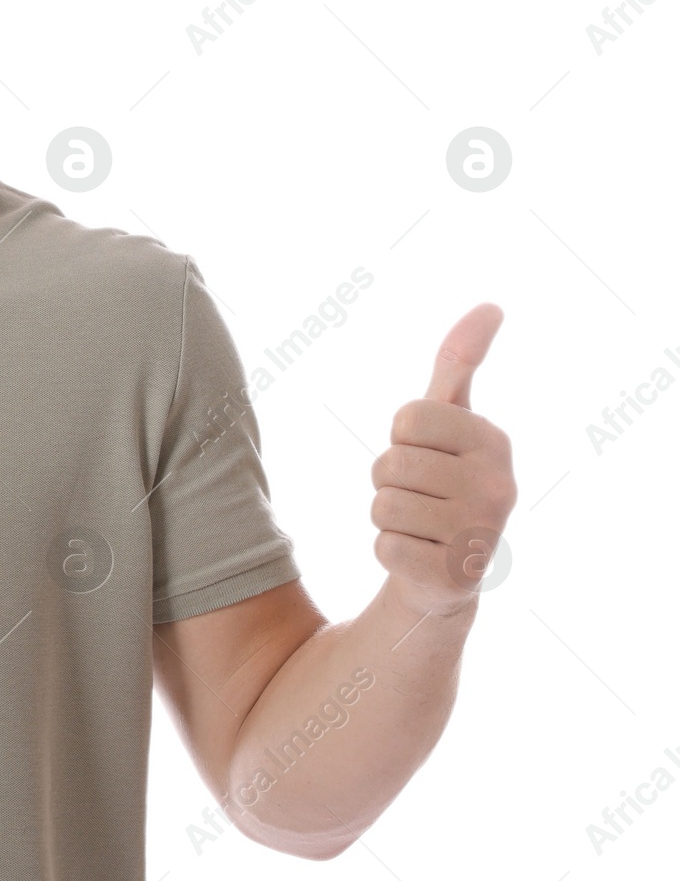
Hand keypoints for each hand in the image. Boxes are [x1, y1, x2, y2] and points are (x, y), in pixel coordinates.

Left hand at [370, 303, 516, 616]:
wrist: (448, 569)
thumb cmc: (443, 480)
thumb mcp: (451, 420)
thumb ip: (459, 363)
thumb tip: (491, 306)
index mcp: (494, 441)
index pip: (408, 418)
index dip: (402, 438)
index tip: (426, 455)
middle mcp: (498, 485)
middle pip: (390, 462)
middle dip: (389, 478)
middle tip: (419, 496)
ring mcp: (481, 533)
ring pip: (382, 504)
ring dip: (386, 515)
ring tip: (420, 524)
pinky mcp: (456, 575)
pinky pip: (383, 546)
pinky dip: (389, 550)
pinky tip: (420, 555)